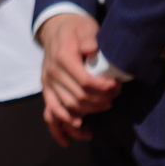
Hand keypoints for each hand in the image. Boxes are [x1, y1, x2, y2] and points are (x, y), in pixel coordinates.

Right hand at [39, 11, 121, 144]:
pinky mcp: (47, 91)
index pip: (85, 82)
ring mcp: (48, 84)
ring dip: (87, 113)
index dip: (104, 88)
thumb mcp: (85, 28)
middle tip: (115, 96)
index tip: (117, 86)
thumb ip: (88, 39)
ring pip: (67, 109)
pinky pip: (50, 114)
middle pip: (78, 98)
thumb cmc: (76, 28)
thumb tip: (91, 49)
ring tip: (104, 108)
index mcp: (62, 58)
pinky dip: (59, 129)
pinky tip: (71, 138)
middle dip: (100, 101)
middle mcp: (52, 74)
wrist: (56, 28)